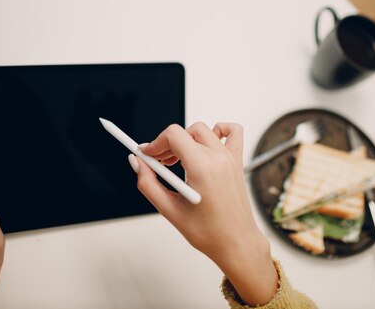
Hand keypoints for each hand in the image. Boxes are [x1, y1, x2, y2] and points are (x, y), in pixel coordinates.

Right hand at [130, 123, 277, 305]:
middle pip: (185, 132)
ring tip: (179, 160)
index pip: (173, 135)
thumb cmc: (208, 232)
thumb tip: (137, 162)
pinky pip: (233, 132)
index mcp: (202, 167)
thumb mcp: (170, 210)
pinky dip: (219, 131)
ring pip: (204, 130)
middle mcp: (218, 158)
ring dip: (187, 139)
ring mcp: (230, 158)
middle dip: (167, 143)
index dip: (155, 143)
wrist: (237, 243)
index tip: (147, 154)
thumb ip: (148, 183)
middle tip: (159, 163)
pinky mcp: (237, 162)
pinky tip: (207, 146)